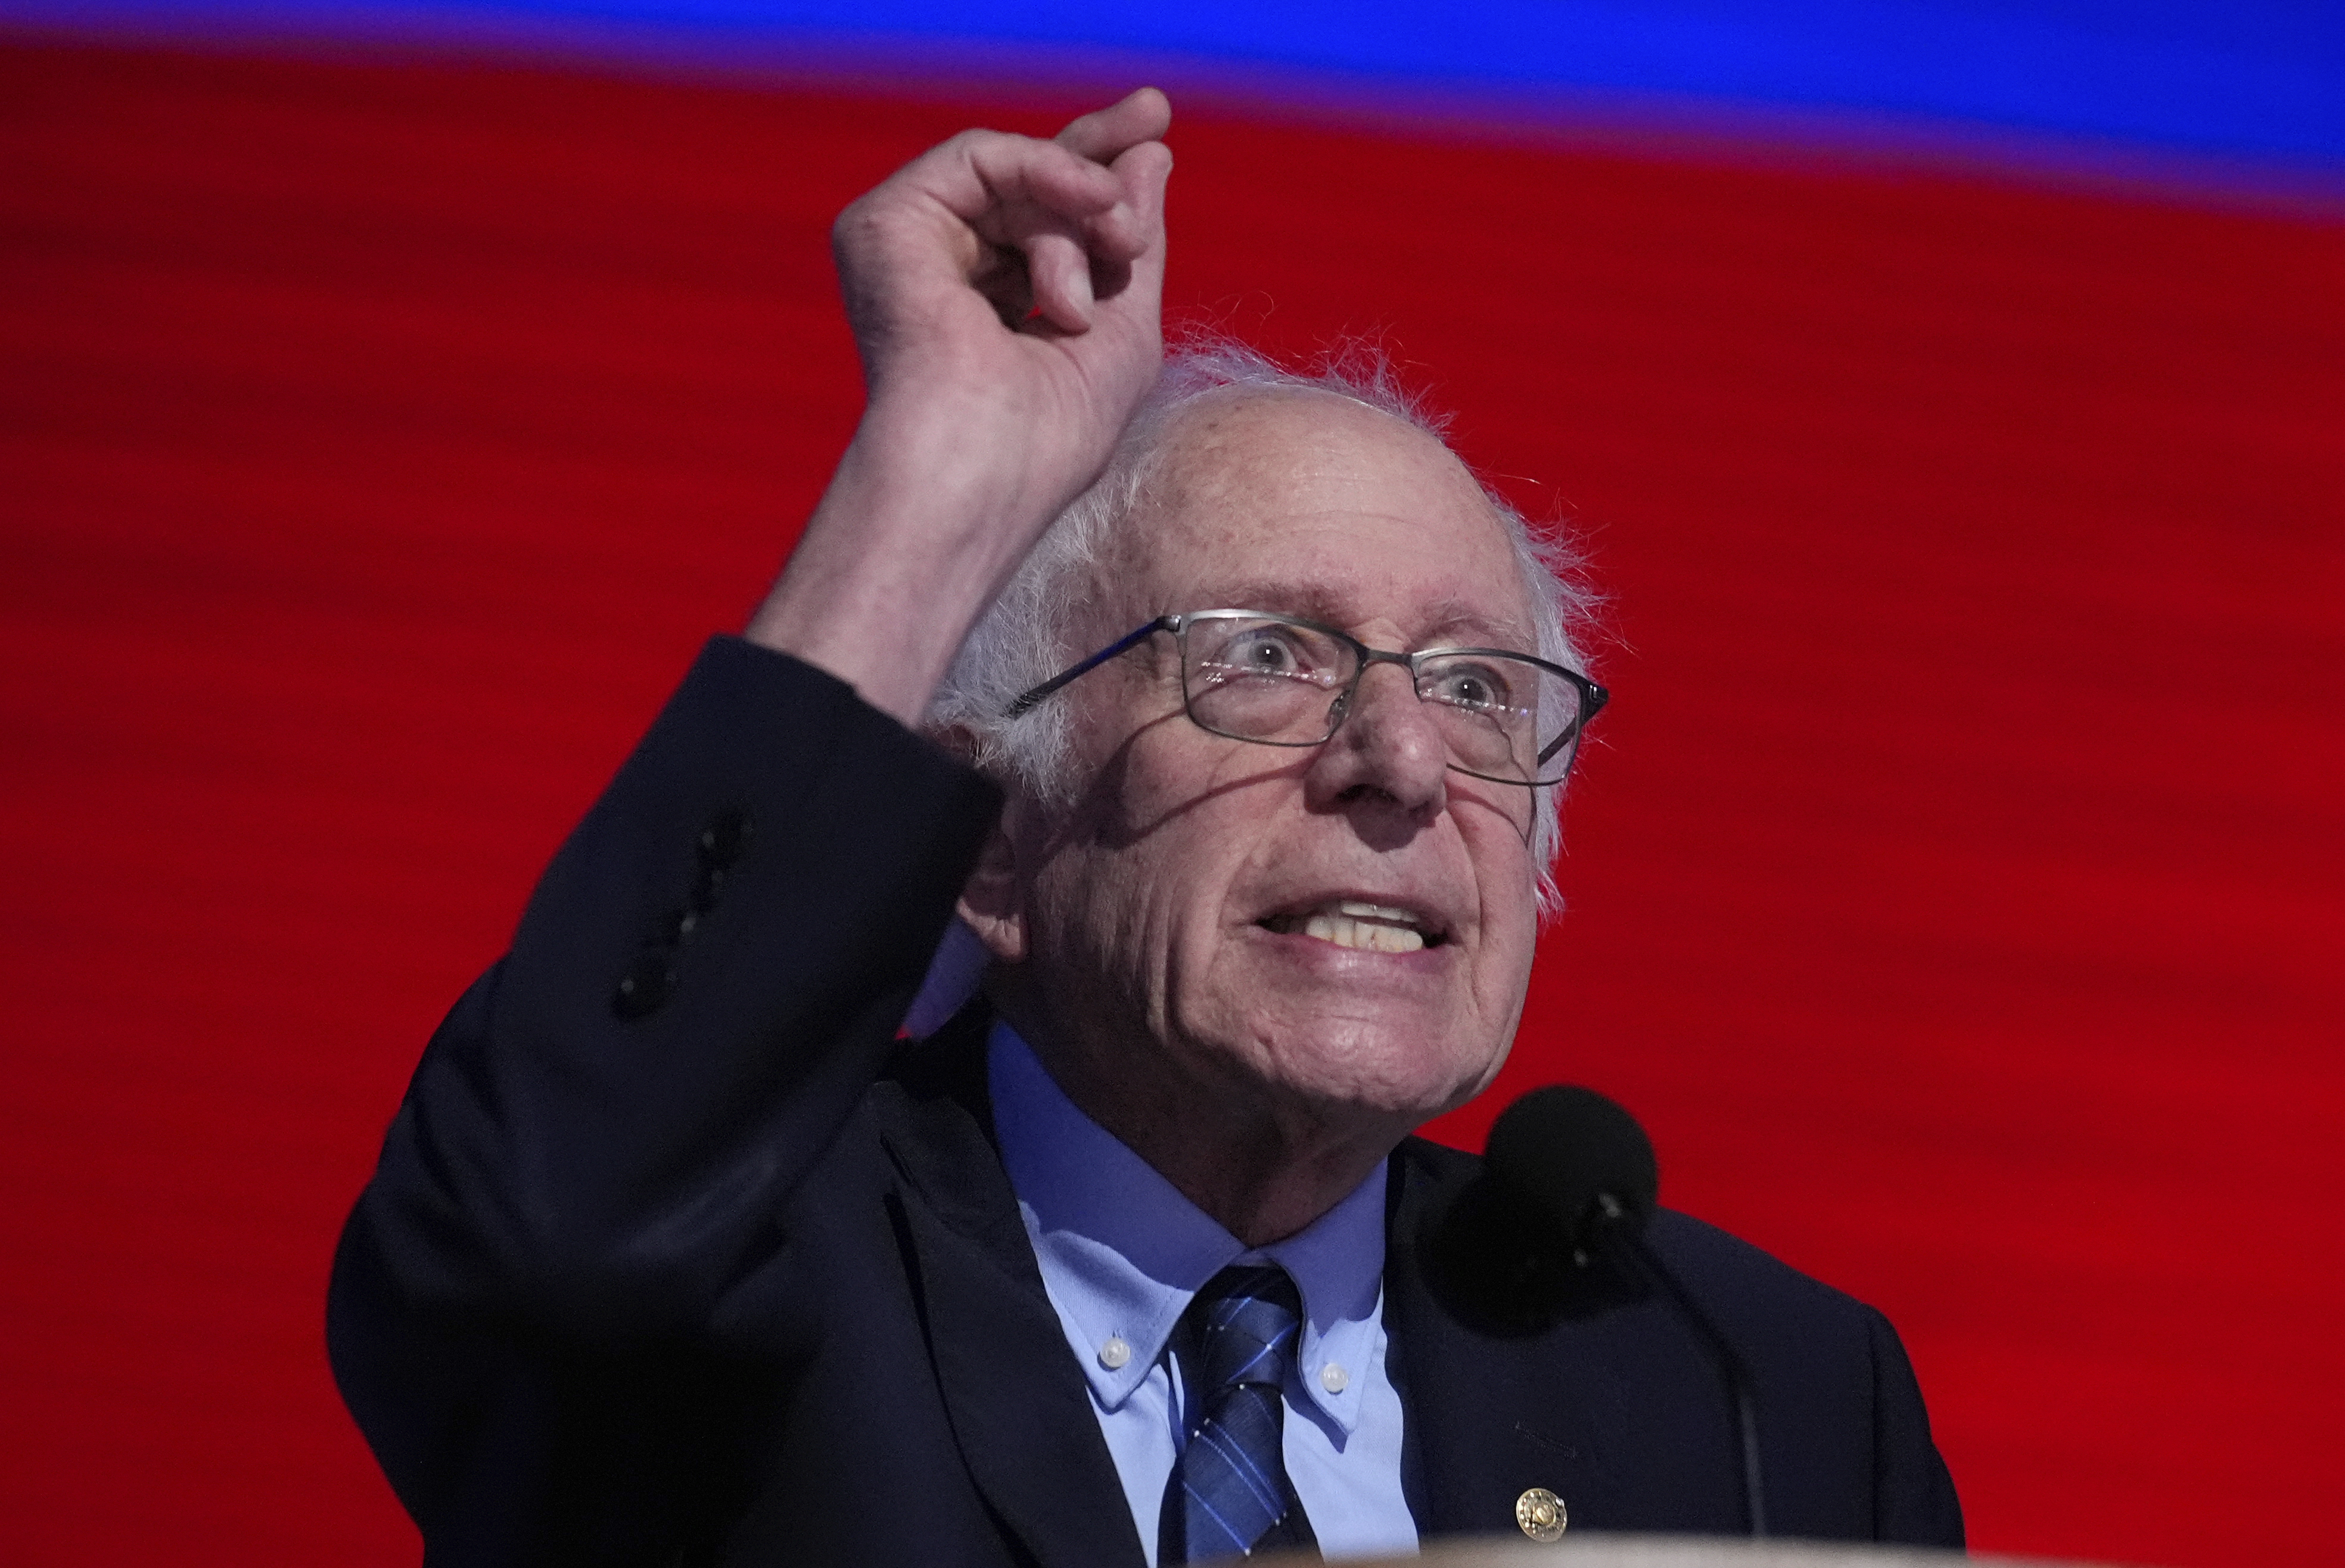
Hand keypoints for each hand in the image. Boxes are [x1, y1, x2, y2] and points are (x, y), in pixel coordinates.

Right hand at [747, 91, 1173, 724]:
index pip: (1044, 221)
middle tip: (1153, 108)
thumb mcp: (1122, 329)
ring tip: (1102, 275)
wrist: (983, 472)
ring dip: (1085, 217)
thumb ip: (1131, 240)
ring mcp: (907, 248)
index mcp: (988, 303)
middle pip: (1028, 181)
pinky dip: (1047, 178)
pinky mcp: (882, 226)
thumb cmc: (1051, 436)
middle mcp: (942, 271)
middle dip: (1097, 150)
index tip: (1155, 132)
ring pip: (1020, 179)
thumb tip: (1150, 154)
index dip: (1098, 174)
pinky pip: (983, 159)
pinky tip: (1092, 215)